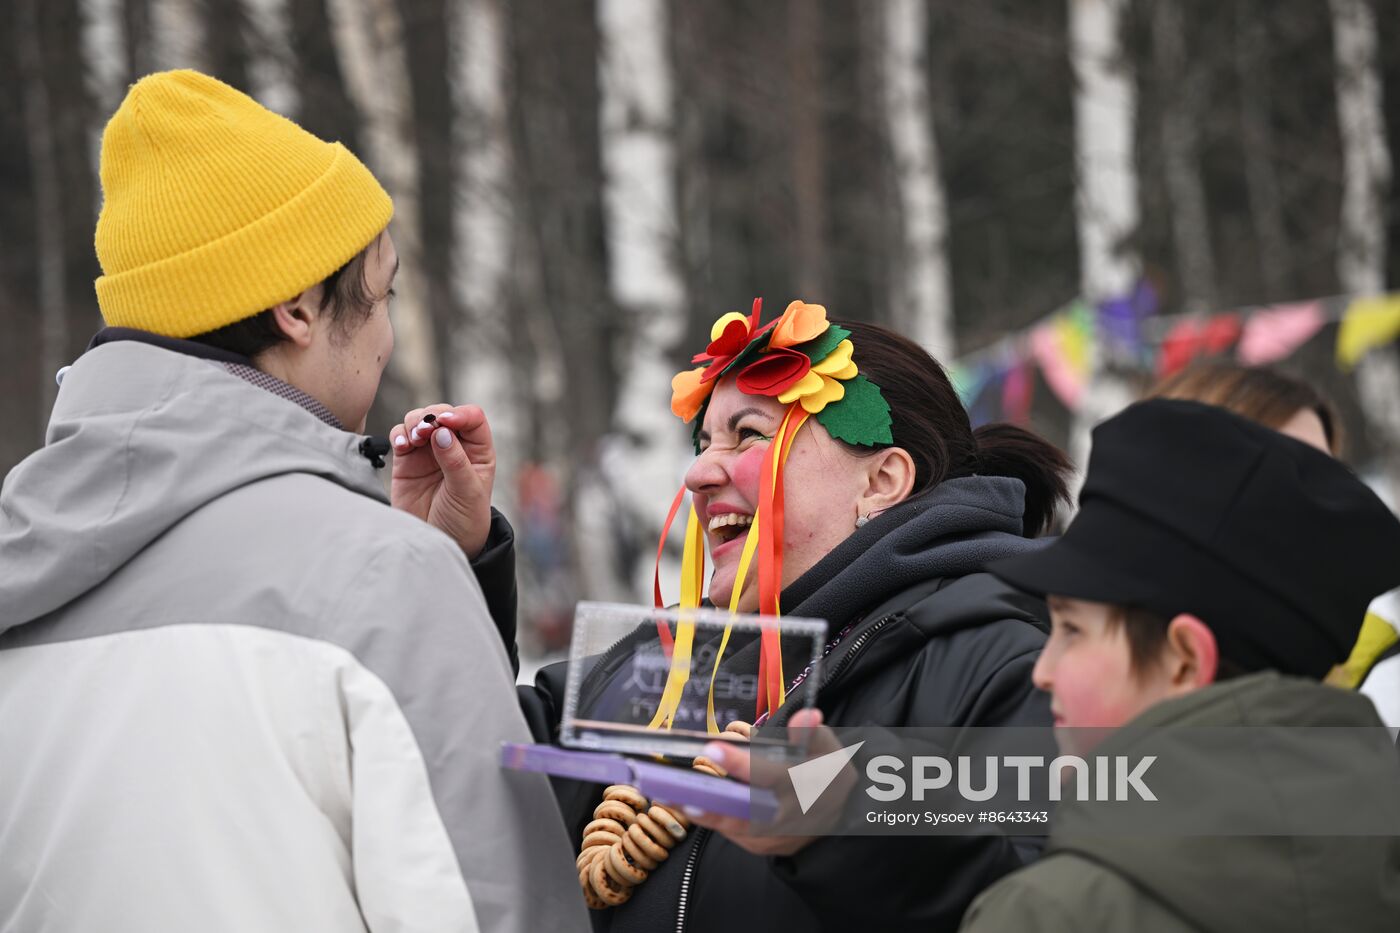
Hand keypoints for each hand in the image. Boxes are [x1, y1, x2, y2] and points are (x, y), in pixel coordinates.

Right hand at [389, 404, 496, 558]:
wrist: (440, 543)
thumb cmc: (464, 520)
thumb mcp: (467, 493)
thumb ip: (456, 462)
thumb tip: (442, 431)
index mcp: (478, 452)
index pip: (472, 418)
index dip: (460, 414)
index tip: (446, 422)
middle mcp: (454, 446)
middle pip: (442, 413)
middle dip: (433, 416)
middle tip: (425, 432)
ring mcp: (429, 452)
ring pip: (419, 420)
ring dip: (415, 423)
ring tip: (413, 440)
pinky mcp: (407, 461)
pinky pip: (400, 436)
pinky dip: (399, 435)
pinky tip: (402, 446)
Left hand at [686, 709, 853, 856]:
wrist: (840, 815)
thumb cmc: (828, 772)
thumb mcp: (829, 748)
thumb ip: (812, 733)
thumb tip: (805, 716)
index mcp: (808, 786)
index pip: (772, 775)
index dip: (743, 765)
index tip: (713, 749)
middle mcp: (791, 817)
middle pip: (748, 810)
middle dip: (712, 798)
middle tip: (678, 786)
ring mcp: (778, 837)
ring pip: (737, 827)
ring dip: (705, 813)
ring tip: (671, 795)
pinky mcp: (765, 847)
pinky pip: (735, 835)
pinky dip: (714, 820)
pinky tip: (688, 803)